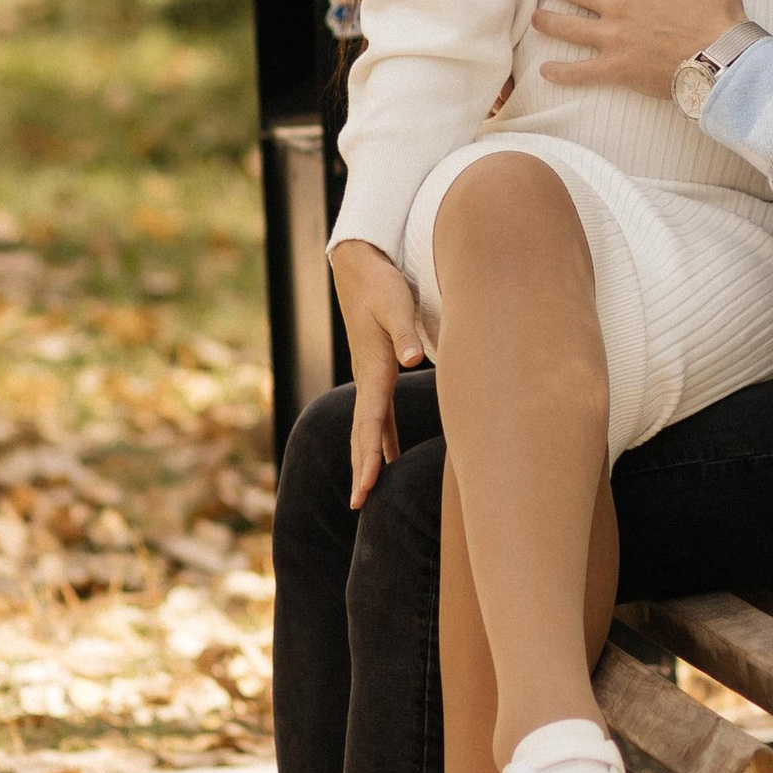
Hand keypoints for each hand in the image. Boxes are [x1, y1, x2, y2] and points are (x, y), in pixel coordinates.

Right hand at [329, 240, 425, 507]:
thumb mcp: (396, 304)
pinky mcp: (377, 370)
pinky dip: (380, 439)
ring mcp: (370, 376)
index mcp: (373, 368)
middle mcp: (368, 377)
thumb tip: (413, 360)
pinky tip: (391, 456)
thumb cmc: (381, 285)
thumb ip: (404, 333)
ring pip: (367, 426)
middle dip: (361, 468)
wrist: (360, 268)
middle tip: (358, 505)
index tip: (366, 486)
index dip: (369, 455)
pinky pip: (377, 415)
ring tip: (368, 492)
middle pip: (363, 432)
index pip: (370, 421)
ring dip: (368, 458)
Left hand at [534, 0, 746, 101]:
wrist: (722, 59)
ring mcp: (614, 38)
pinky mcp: (617, 68)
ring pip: (568, 27)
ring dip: (548, 21)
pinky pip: (581, 71)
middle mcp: (618, 6)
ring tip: (536, 18)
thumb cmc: (718, 11)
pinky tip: (545, 71)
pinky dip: (561, 72)